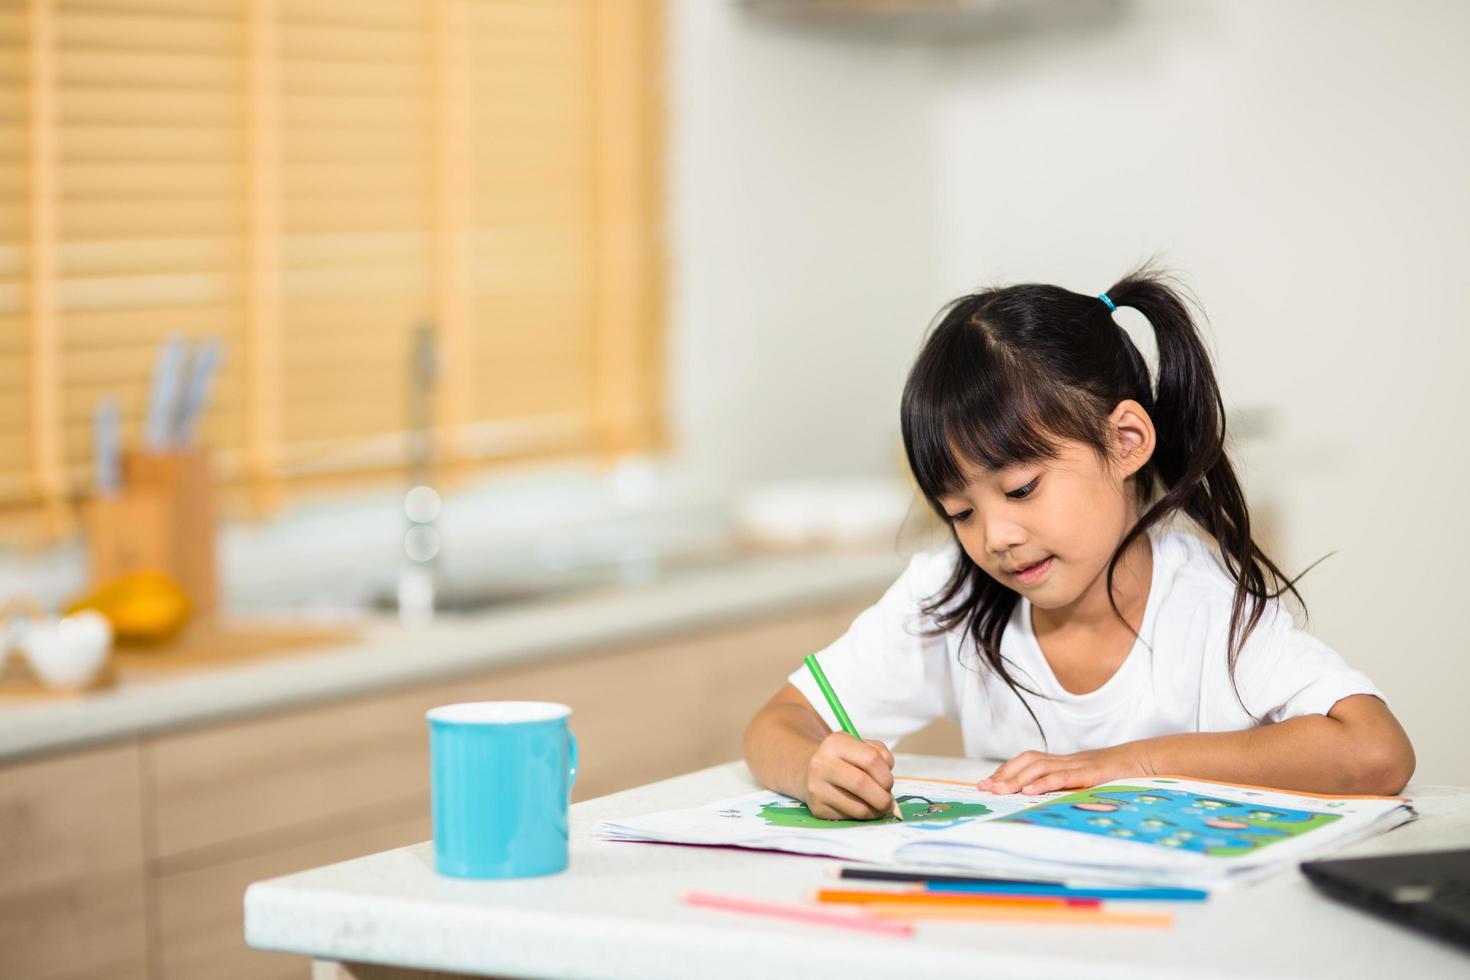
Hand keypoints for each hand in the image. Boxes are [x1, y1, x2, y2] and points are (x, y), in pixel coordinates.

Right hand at [805, 732, 896, 819]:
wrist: (811, 773)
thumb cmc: (845, 760)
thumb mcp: (861, 747)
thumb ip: (882, 760)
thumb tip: (891, 796)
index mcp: (836, 743)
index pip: (870, 759)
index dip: (886, 775)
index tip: (889, 783)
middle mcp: (822, 764)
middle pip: (861, 783)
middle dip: (882, 797)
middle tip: (887, 801)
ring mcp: (817, 788)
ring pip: (858, 807)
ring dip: (876, 811)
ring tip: (878, 807)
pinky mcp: (818, 809)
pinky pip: (849, 818)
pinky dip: (862, 817)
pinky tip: (862, 808)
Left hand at [977, 742, 1154, 795]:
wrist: (1144, 761)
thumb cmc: (1116, 775)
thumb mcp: (1087, 782)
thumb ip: (1067, 788)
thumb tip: (1044, 802)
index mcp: (1063, 763)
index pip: (1027, 762)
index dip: (1006, 771)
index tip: (987, 784)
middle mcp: (1066, 761)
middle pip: (1027, 761)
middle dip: (1004, 774)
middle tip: (985, 788)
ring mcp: (1077, 765)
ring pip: (1040, 767)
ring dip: (1017, 778)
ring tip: (1000, 790)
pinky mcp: (1090, 773)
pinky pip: (1064, 776)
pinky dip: (1045, 783)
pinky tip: (1030, 791)